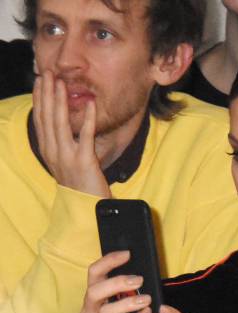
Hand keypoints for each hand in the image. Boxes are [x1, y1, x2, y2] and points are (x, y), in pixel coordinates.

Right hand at [32, 71, 110, 196]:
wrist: (87, 207)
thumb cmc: (80, 184)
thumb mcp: (67, 161)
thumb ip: (64, 143)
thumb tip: (64, 124)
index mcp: (48, 150)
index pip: (41, 119)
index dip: (39, 98)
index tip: (40, 80)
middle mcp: (53, 152)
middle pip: (47, 117)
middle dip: (46, 93)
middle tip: (47, 73)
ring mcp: (67, 156)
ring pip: (60, 123)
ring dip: (60, 101)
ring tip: (62, 82)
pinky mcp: (84, 161)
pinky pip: (85, 136)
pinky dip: (87, 119)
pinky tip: (90, 104)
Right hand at [77, 251, 151, 312]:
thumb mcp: (104, 312)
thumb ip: (115, 295)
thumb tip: (137, 276)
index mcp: (91, 301)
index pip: (94, 274)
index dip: (109, 261)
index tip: (127, 253)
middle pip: (95, 291)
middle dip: (116, 282)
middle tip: (138, 280)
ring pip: (106, 312)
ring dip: (127, 303)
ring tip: (146, 299)